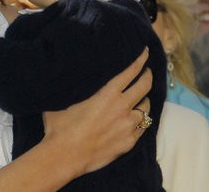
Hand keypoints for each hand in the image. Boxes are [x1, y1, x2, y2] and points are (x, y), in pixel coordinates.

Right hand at [41, 49, 151, 176]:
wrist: (66, 155)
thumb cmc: (60, 127)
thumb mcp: (63, 101)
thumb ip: (72, 89)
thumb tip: (64, 76)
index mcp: (107, 94)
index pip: (130, 72)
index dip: (139, 60)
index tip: (144, 52)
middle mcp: (122, 107)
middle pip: (144, 86)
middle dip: (147, 76)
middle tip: (146, 72)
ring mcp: (128, 126)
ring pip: (147, 107)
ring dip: (143, 100)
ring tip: (138, 98)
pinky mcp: (130, 141)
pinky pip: (142, 126)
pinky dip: (140, 120)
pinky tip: (134, 119)